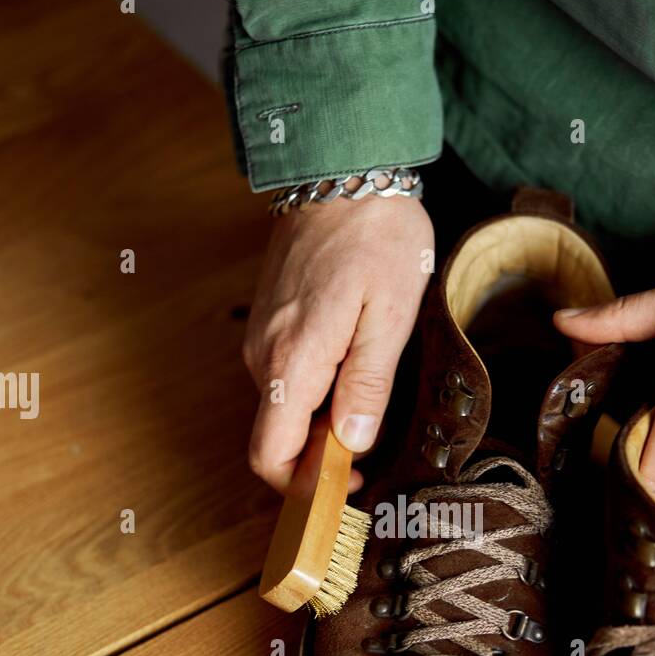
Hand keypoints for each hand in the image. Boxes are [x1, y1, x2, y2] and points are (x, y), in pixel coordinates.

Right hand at [243, 194, 433, 491]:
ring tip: (370, 405)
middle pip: (278, 438)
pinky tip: (352, 370)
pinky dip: (314, 393)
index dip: (303, 488)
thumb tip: (353, 442)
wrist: (341, 167)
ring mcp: (262, 337)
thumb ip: (368, 383)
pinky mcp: (269, 321)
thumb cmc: (376, 236)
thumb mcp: (392, 313)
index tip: (348, 486)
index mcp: (294, 360)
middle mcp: (266, 355)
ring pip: (284, 409)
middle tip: (375, 452)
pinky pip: (287, 378)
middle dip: (320, 458)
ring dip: (320, 423)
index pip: (270, 455)